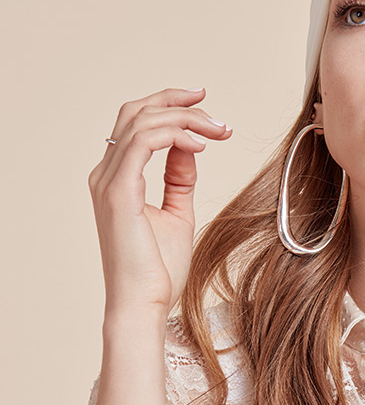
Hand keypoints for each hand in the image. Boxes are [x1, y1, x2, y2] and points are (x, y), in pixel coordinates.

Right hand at [88, 87, 231, 318]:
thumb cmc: (158, 270)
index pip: (136, 124)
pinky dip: (173, 134)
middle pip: (136, 113)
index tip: (205, 105)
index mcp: (116, 178)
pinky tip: (201, 144)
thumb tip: (189, 148)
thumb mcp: (177, 213)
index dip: (169, 106)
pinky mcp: (118, 192)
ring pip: (142, 122)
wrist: (144, 303)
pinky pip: (142, 141)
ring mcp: (108, 181)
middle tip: (213, 107)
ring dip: (185, 118)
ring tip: (218, 129)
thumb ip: (179, 179)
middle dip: (176, 101)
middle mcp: (106, 174)